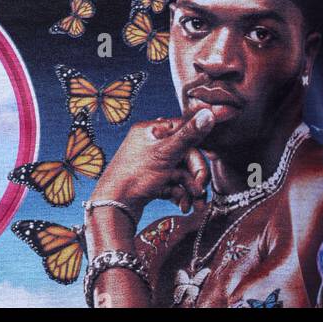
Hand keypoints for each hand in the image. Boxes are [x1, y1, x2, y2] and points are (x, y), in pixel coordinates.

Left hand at [88, 107, 214, 219]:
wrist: (114, 207)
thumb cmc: (135, 175)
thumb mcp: (165, 153)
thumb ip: (189, 135)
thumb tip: (208, 114)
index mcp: (151, 130)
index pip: (184, 131)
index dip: (197, 149)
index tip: (206, 166)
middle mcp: (151, 143)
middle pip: (185, 156)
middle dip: (195, 178)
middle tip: (199, 193)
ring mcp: (151, 163)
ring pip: (181, 173)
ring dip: (189, 190)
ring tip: (192, 206)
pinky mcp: (151, 181)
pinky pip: (173, 184)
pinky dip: (179, 194)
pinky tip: (180, 205)